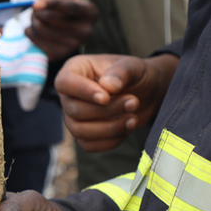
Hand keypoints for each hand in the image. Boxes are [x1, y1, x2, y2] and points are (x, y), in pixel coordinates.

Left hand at [25, 0, 97, 61]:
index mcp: (91, 13)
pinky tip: (34, 29)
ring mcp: (73, 46)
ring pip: (42, 29)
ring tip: (36, 17)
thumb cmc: (64, 4)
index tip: (35, 3)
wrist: (63, 25)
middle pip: (52, 19)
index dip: (51, 3)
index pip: (70, 7)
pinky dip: (29, 32)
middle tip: (35, 8)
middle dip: (38, 11)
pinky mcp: (59, 55)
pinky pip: (35, 41)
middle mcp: (86, 32)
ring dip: (33, 20)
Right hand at [55, 53, 177, 151]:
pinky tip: (127, 127)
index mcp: (75, 70)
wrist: (146, 93)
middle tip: (133, 102)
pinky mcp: (84, 133)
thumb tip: (108, 86)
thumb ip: (121, 72)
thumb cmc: (134, 75)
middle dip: (106, 111)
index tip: (106, 97)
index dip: (82, 92)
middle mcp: (69, 95)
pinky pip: (89, 144)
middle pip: (74, 110)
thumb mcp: (133, 66)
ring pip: (79, 130)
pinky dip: (110, 141)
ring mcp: (74, 116)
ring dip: (109, 128)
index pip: (64, 83)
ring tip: (133, 118)